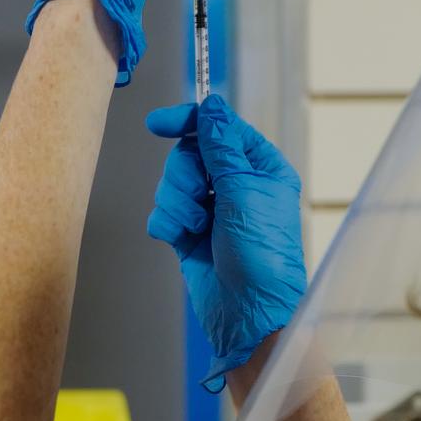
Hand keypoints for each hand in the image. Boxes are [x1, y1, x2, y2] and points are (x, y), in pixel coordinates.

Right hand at [146, 95, 306, 391]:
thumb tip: (212, 106)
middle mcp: (236, 186)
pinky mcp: (191, 234)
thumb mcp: (243, 189)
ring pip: (172, 183)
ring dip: (176, 203)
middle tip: (197, 200)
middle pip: (189, 154)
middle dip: (184, 175)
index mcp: (260, 168)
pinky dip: (167, 223)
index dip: (189, 122)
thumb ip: (221, 145)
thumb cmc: (261, 253)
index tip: (159, 123)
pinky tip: (181, 240)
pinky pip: (164, 212)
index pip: (219, 130)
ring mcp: (212, 210)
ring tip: (195, 227)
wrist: (248, 313)